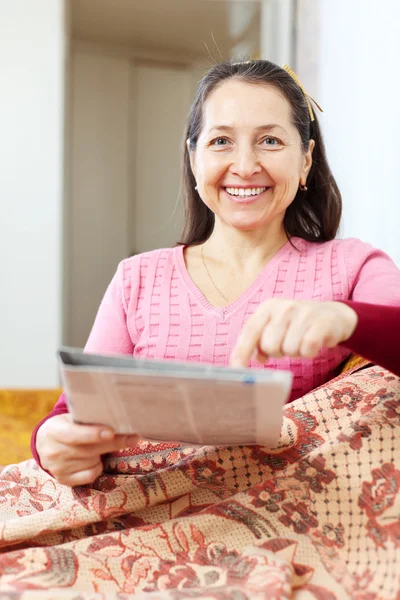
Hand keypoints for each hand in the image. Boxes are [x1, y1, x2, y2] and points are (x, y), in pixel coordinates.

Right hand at [36, 413, 137, 485]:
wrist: (45, 442)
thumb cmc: (66, 425)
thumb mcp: (71, 417)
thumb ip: (88, 418)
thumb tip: (118, 417)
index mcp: (53, 430)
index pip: (74, 434)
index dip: (93, 434)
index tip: (111, 432)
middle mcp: (52, 451)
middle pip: (89, 449)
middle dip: (113, 443)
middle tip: (133, 437)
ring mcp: (57, 468)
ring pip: (92, 461)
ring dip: (102, 454)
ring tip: (99, 445)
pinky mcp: (64, 480)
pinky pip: (90, 475)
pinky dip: (97, 467)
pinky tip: (94, 458)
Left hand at [230, 299, 357, 366]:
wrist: (333, 315)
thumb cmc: (297, 325)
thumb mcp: (276, 327)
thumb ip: (261, 341)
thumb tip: (256, 359)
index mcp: (267, 308)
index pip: (250, 331)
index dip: (241, 352)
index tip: (236, 370)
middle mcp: (283, 307)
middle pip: (270, 346)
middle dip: (278, 352)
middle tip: (288, 344)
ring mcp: (303, 313)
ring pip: (289, 350)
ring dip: (296, 352)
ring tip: (303, 341)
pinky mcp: (322, 323)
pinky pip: (307, 349)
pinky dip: (310, 353)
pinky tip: (314, 344)